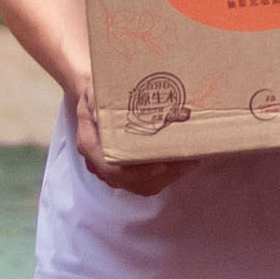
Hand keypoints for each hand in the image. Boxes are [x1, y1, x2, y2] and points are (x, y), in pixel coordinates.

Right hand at [70, 88, 193, 196]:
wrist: (97, 100)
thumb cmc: (97, 95)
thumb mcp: (93, 92)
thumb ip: (96, 102)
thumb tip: (104, 113)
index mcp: (89, 144)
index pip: (108, 166)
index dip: (134, 171)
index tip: (159, 166)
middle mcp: (99, 162)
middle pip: (130, 180)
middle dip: (160, 175)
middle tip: (185, 161)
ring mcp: (113, 171)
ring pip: (140, 185)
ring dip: (167, 177)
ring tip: (190, 161)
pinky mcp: (127, 173)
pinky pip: (147, 184)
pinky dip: (167, 177)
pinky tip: (183, 164)